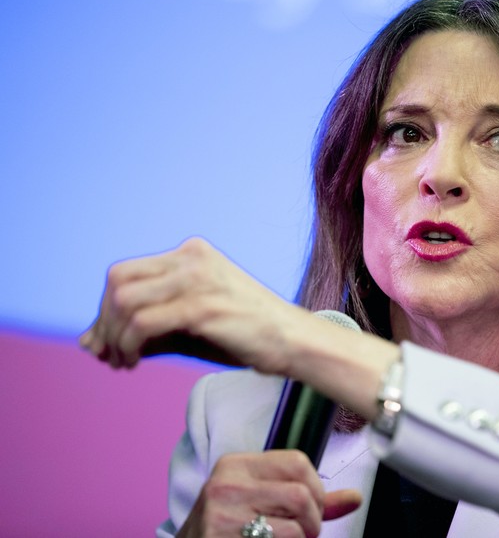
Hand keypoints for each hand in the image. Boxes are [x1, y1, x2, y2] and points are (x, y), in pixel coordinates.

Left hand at [79, 237, 304, 371]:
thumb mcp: (188, 326)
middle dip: (104, 321)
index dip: (105, 309)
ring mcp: (198, 279)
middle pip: (118, 281)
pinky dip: (128, 346)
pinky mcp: (202, 306)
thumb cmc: (245, 334)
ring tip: (123, 362)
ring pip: (125, 302)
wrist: (292, 341)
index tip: (107, 341)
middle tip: (109, 354)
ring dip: (113, 337)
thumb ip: (143, 329)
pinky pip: (143, 324)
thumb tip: (89, 343)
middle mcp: (192, 258)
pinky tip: (134, 362)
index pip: (125, 273)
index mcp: (192, 254)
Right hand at [178, 450, 361, 537]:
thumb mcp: (261, 499)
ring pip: (294, 528)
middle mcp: (226, 485)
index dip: (317, 489)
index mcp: (236, 465)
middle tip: (304, 532)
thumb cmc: (229, 526)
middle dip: (313, 520)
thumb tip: (355, 498)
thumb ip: (308, 497)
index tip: (312, 507)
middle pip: (300, 495)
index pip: (298, 462)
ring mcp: (222, 517)